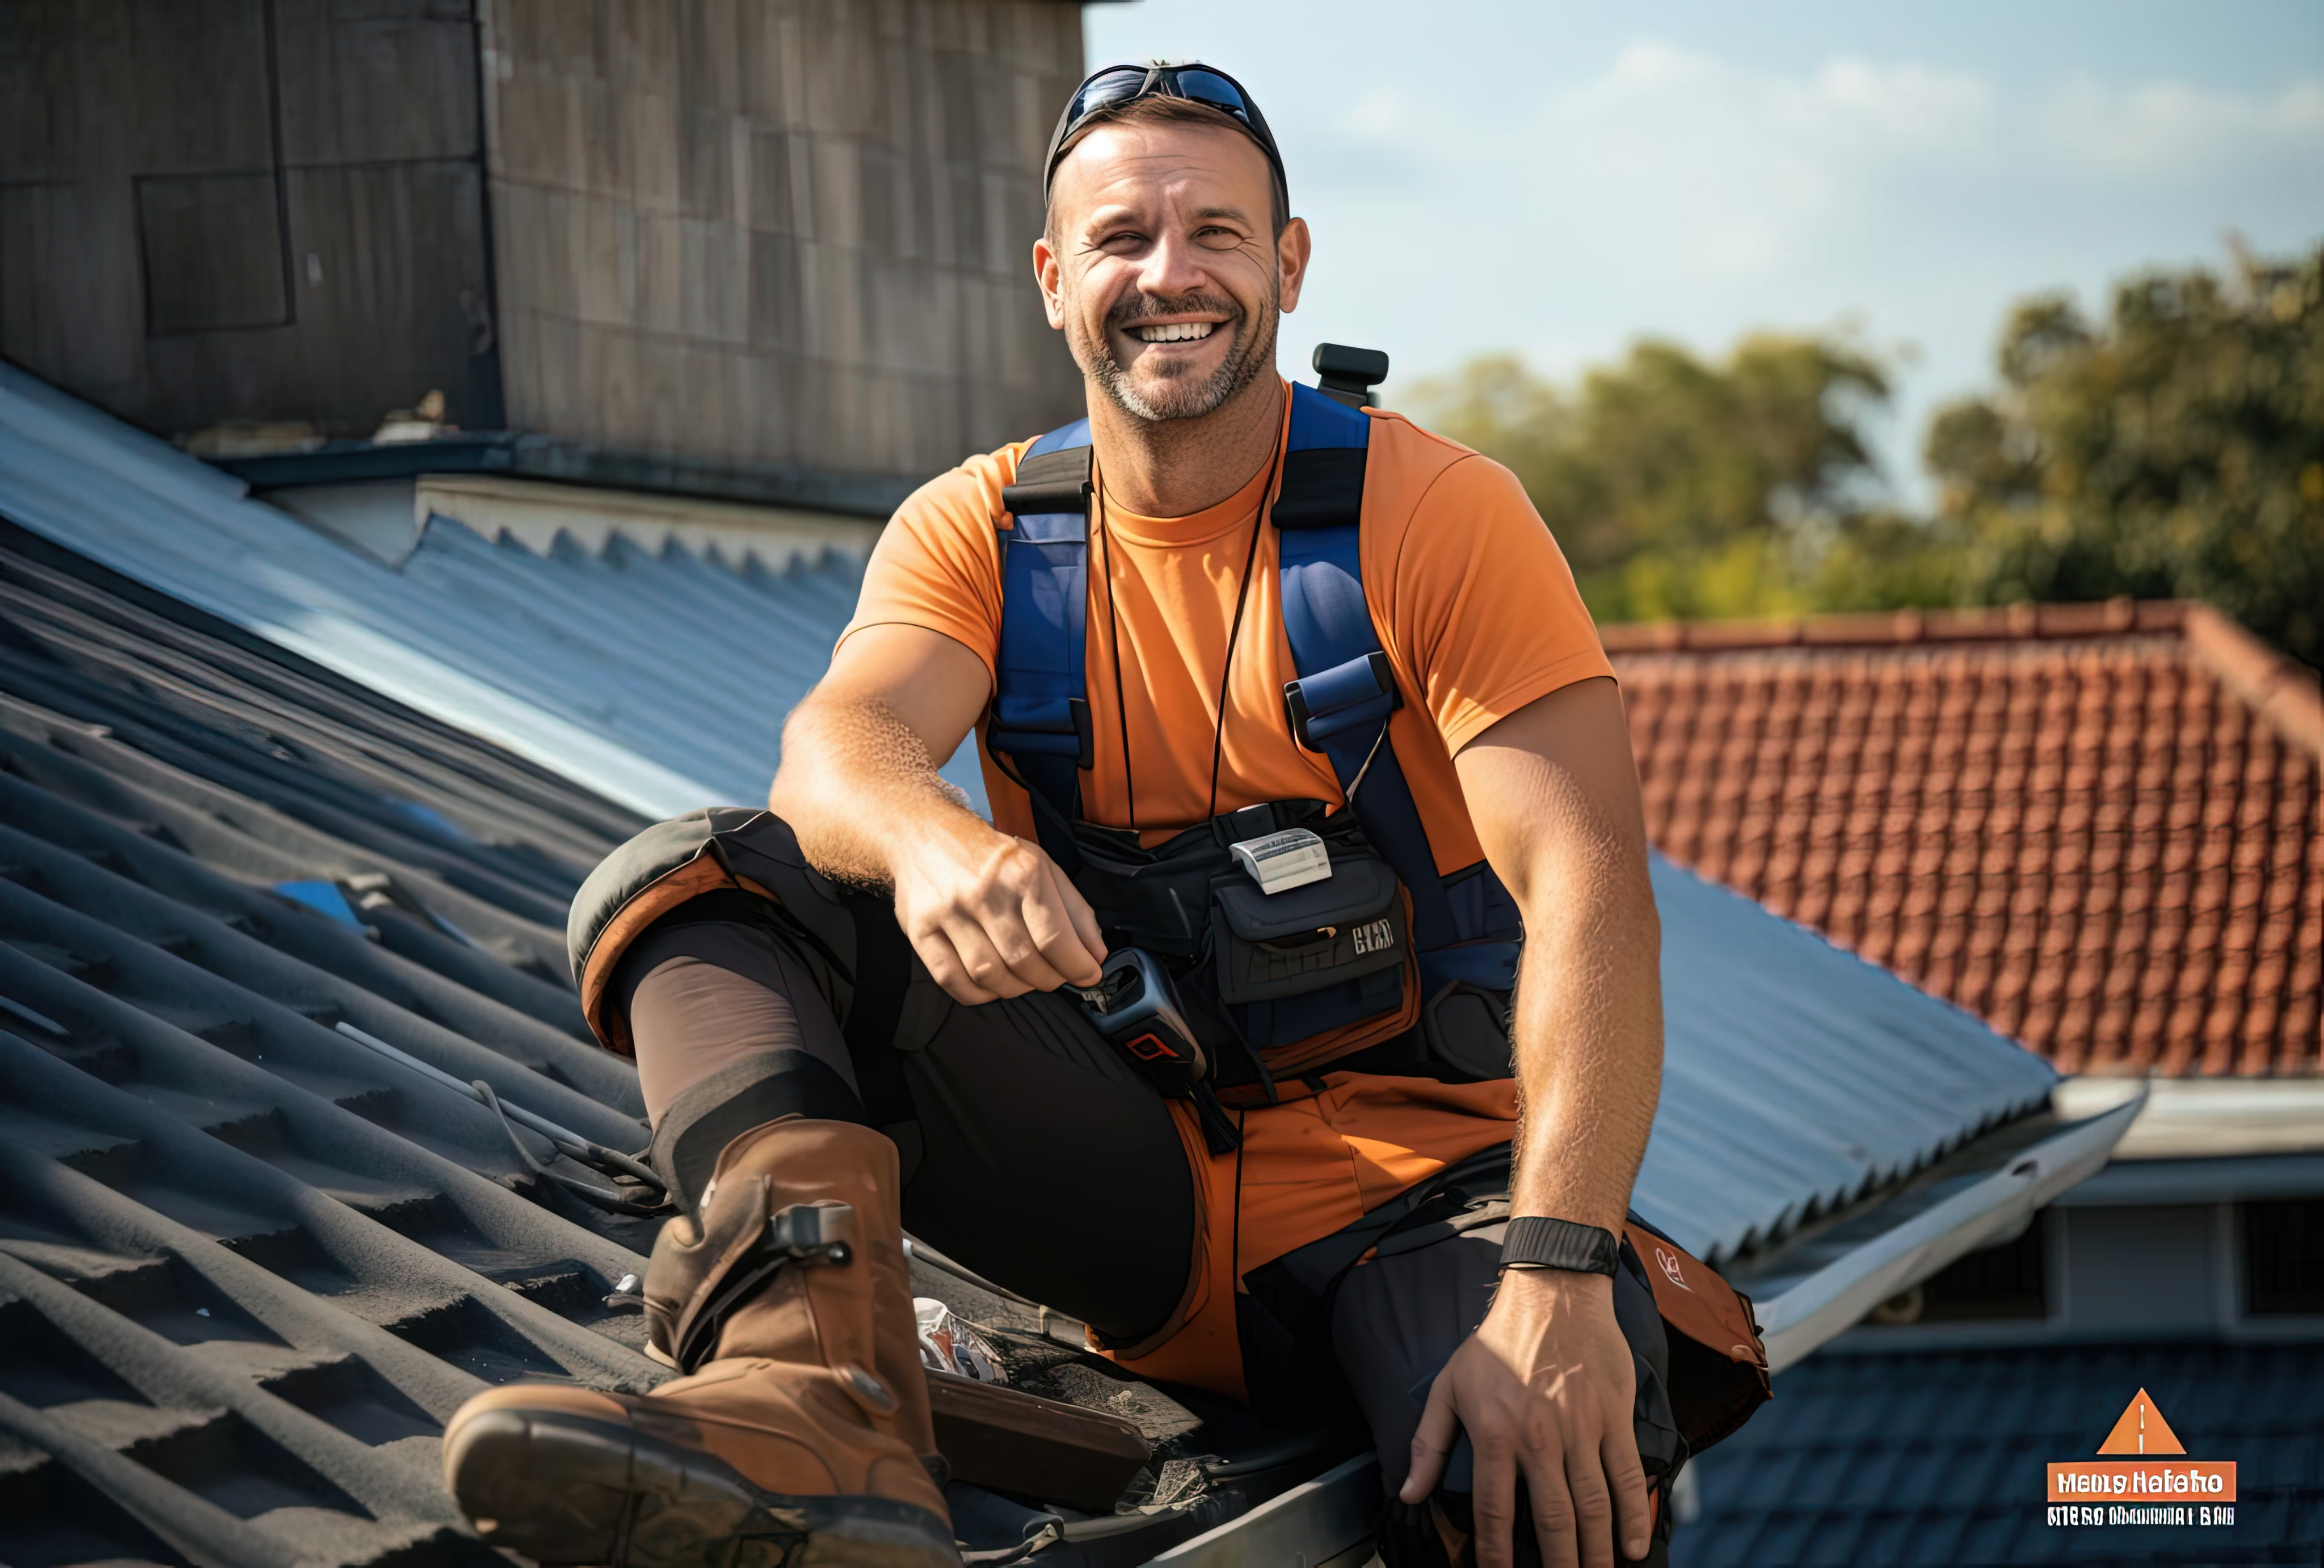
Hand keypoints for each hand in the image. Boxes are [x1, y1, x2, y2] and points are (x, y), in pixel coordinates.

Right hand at [892, 820, 1105, 1003]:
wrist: (925, 832)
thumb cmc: (990, 856)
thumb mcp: (1042, 866)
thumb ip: (1075, 910)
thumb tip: (1096, 955)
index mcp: (1021, 873)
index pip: (1055, 938)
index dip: (1077, 967)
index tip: (1088, 975)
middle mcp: (984, 892)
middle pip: (1024, 962)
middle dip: (1049, 979)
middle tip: (1055, 976)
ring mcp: (948, 912)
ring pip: (989, 975)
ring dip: (1015, 988)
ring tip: (1024, 979)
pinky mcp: (920, 930)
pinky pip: (951, 979)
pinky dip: (978, 993)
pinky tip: (991, 983)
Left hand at [1399, 1269, 1650, 1567]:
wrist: (1551, 1292)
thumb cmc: (1497, 1340)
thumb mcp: (1449, 1385)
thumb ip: (1429, 1442)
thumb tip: (1409, 1494)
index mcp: (1495, 1432)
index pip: (1494, 1511)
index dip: (1496, 1554)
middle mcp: (1539, 1436)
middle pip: (1552, 1520)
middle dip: (1558, 1565)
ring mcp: (1581, 1428)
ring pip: (1592, 1506)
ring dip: (1595, 1552)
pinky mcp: (1613, 1417)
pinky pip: (1625, 1474)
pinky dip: (1632, 1515)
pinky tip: (1632, 1547)